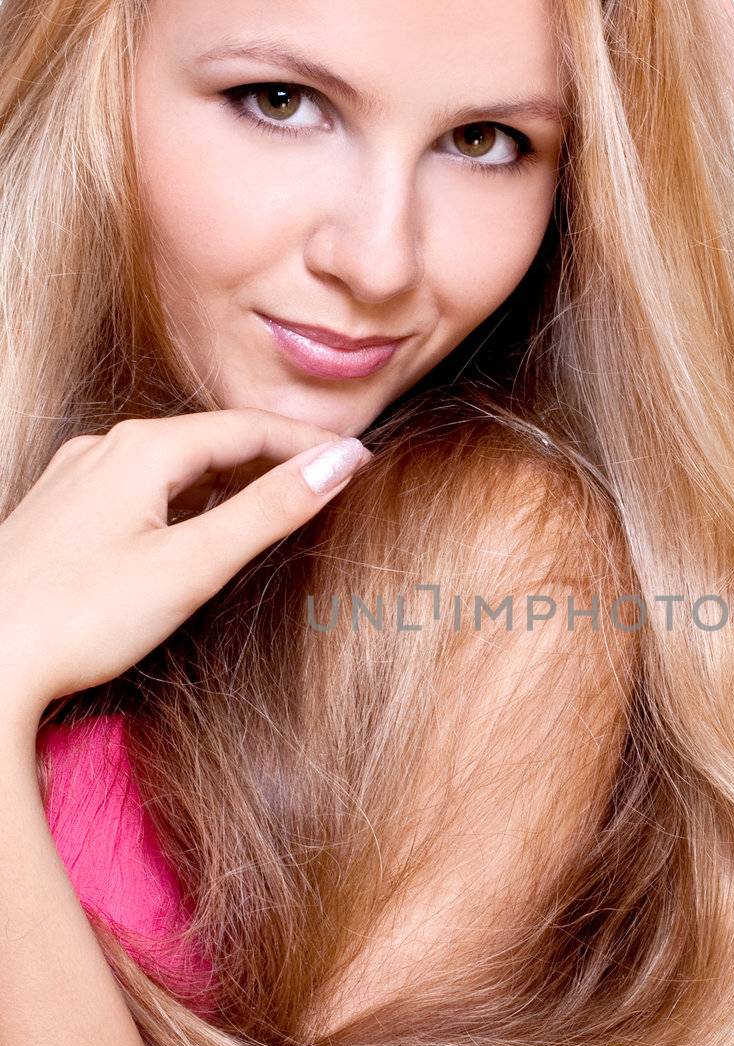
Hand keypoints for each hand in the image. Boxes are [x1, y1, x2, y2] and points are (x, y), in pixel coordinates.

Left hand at [0, 411, 371, 720]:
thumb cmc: (82, 618)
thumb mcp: (193, 564)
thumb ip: (271, 510)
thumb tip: (341, 462)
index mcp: (142, 449)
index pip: (247, 428)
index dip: (308, 442)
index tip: (360, 458)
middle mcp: (104, 450)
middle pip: (210, 440)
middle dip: (273, 456)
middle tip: (330, 479)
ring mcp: (76, 480)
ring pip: (173, 464)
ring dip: (230, 478)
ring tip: (277, 500)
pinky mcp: (60, 514)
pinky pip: (140, 487)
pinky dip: (187, 498)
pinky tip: (197, 529)